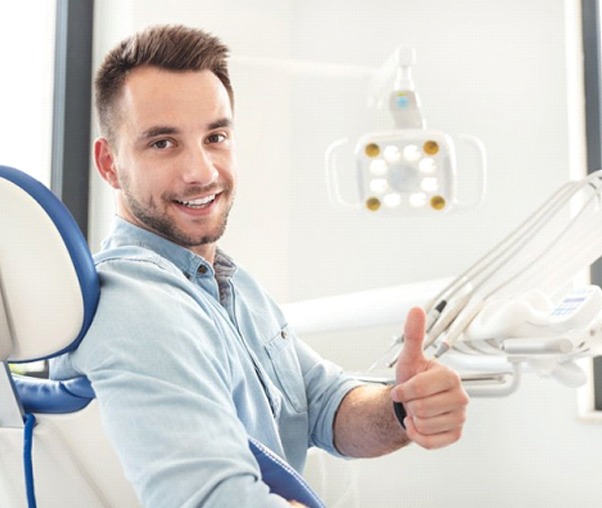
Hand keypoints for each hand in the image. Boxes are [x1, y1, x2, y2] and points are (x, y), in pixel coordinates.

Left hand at [391, 307, 467, 448]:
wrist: (412, 402)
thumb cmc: (412, 379)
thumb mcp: (409, 357)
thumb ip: (413, 334)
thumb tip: (416, 309)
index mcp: (450, 376)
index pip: (421, 388)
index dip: (404, 390)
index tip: (401, 387)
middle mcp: (460, 397)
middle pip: (421, 408)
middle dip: (409, 404)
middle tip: (412, 398)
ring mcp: (460, 417)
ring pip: (424, 424)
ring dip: (413, 419)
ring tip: (417, 409)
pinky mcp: (455, 434)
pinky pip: (429, 441)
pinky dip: (416, 435)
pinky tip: (419, 424)